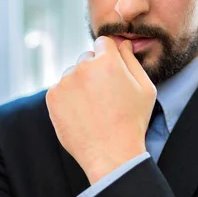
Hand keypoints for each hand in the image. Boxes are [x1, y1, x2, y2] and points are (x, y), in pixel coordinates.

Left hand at [45, 36, 156, 184]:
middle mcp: (83, 67)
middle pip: (87, 57)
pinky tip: (81, 113)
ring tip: (93, 107)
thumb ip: (131, 60)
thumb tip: (121, 43)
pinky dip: (68, 97)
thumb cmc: (132, 121)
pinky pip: (61, 88)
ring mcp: (65, 81)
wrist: (111, 154)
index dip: (109, 56)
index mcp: (107, 61)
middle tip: (105, 95)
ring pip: (73, 74)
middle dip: (95, 70)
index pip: (103, 42)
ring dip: (80, 83)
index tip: (112, 72)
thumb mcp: (145, 88)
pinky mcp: (52, 96)